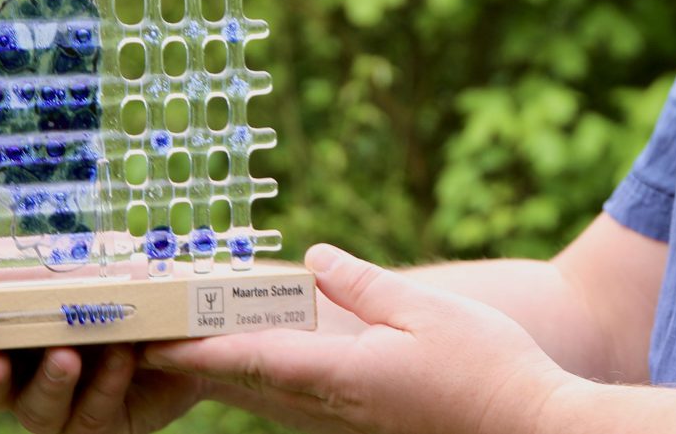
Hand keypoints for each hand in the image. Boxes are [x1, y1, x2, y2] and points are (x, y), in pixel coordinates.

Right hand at [0, 267, 214, 433]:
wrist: (184, 312)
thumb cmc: (103, 285)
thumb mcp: (52, 267)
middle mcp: (20, 379)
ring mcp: (59, 406)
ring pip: (36, 411)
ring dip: (50, 381)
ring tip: (68, 354)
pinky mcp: (100, 423)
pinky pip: (92, 414)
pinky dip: (105, 383)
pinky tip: (121, 355)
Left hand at [144, 244, 582, 433]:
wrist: (529, 426)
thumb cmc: (488, 366)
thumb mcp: (428, 311)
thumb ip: (365, 284)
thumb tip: (314, 258)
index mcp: (345, 375)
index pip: (254, 359)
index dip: (198, 349)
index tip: (152, 340)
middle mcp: (335, 405)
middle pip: (247, 382)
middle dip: (195, 361)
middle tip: (147, 338)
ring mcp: (347, 420)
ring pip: (267, 396)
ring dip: (224, 372)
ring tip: (183, 349)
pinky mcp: (362, 423)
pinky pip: (294, 401)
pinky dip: (261, 381)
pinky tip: (252, 368)